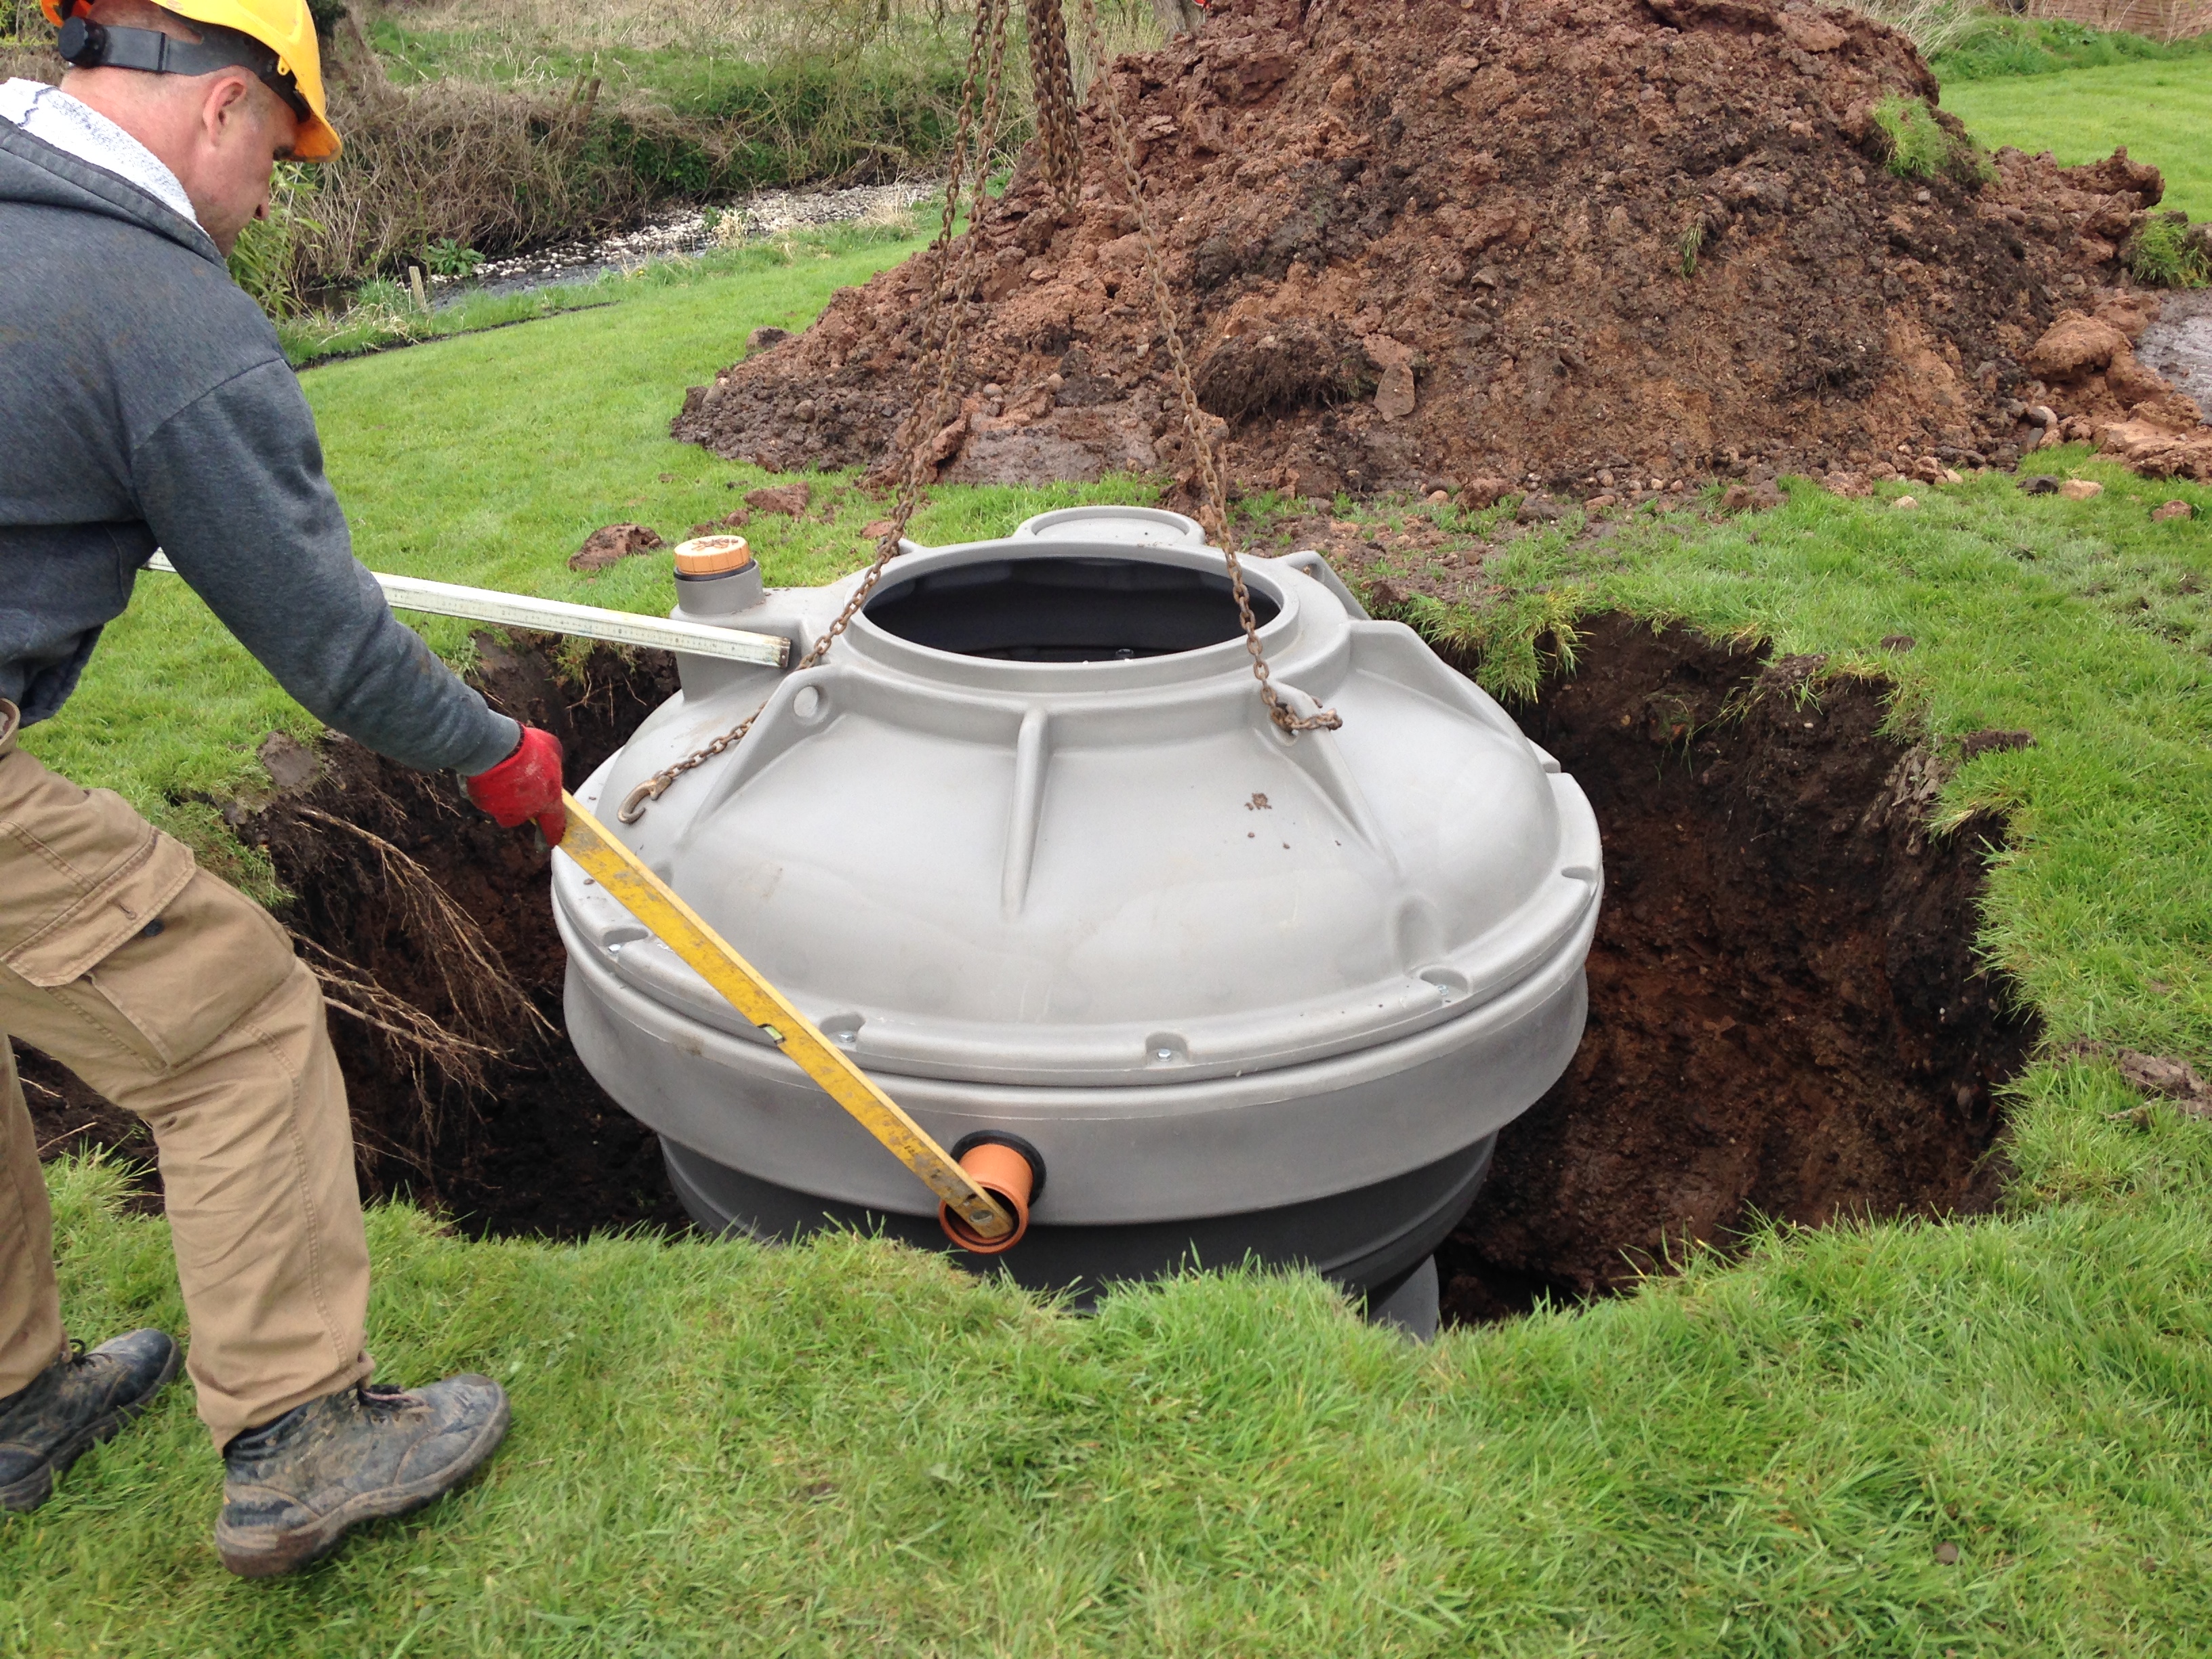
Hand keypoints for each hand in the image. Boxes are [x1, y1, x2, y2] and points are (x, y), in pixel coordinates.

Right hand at [465, 726, 565, 845]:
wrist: (494, 748)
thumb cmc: (528, 748)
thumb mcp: (553, 748)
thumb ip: (554, 760)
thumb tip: (551, 760)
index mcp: (548, 800)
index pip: (554, 825)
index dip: (553, 833)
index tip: (552, 840)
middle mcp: (526, 810)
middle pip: (522, 816)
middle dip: (521, 805)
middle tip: (519, 784)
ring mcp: (502, 809)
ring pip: (502, 809)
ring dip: (503, 796)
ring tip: (501, 773)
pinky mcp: (482, 804)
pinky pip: (485, 799)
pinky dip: (486, 789)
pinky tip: (487, 771)